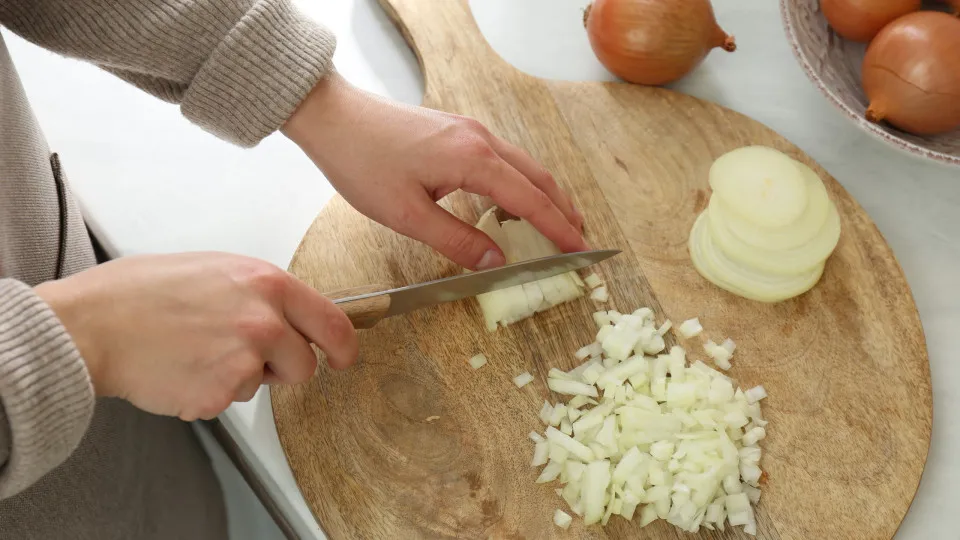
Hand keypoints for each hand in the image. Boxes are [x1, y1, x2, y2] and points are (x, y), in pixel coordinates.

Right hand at [34, 252, 356, 420]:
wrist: (93, 325)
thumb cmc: (141, 292)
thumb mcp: (217, 270)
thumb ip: (261, 293)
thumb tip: (287, 313)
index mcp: (268, 284)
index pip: (332, 322)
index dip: (342, 347)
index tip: (342, 358)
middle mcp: (264, 322)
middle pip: (305, 365)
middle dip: (282, 368)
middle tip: (243, 356)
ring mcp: (245, 360)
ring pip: (264, 386)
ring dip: (240, 379)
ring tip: (197, 352)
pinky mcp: (220, 393)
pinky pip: (228, 401)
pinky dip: (208, 393)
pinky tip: (181, 369)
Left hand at [282, 71, 588, 270]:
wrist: (333, 118)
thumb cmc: (362, 163)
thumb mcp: (407, 215)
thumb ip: (456, 240)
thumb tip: (497, 262)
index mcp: (473, 159)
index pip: (530, 200)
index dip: (559, 230)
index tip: (581, 253)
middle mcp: (480, 139)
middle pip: (538, 178)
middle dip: (563, 211)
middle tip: (580, 242)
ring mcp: (469, 131)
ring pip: (523, 165)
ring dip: (544, 195)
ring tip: (557, 223)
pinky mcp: (456, 130)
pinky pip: (503, 158)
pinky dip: (521, 182)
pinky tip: (514, 200)